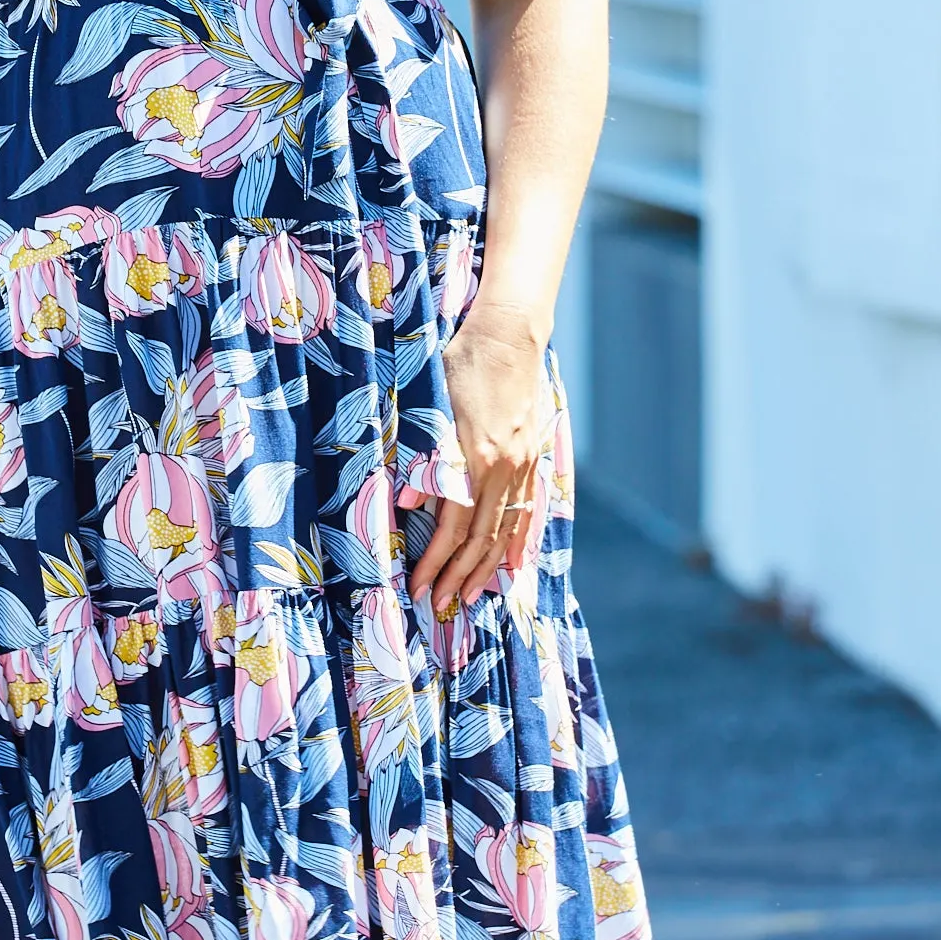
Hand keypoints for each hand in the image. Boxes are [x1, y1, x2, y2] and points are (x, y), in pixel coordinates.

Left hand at [408, 302, 550, 622]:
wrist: (509, 334)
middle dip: (458, 575)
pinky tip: (512, 564)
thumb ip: (423, 458)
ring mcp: (523, 463)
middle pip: (480, 537)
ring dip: (487, 567)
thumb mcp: (431, 405)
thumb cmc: (461, 362)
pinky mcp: (533, 456)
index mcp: (473, 457)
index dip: (434, 561)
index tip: (418, 586)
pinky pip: (528, 509)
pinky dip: (519, 541)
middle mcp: (503, 467)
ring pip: (506, 529)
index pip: (452, 526)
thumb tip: (407, 506)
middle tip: (441, 605)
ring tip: (471, 595)